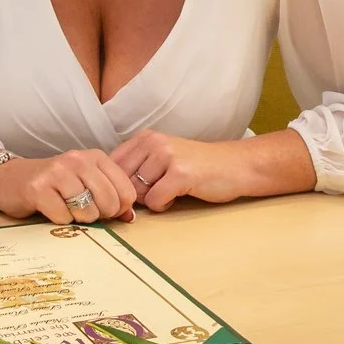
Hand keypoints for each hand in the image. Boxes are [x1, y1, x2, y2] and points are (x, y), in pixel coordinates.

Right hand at [0, 150, 135, 223]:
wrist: (10, 180)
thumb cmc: (53, 184)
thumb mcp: (85, 182)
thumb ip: (110, 195)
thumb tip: (130, 217)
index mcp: (94, 156)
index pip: (125, 190)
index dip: (120, 208)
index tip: (106, 209)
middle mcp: (77, 160)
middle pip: (109, 202)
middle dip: (99, 215)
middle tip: (83, 210)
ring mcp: (57, 173)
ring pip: (87, 211)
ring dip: (78, 219)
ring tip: (66, 208)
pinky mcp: (38, 189)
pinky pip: (63, 217)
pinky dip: (59, 220)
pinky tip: (50, 209)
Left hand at [109, 130, 256, 211]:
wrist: (235, 166)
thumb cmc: (197, 166)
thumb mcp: (162, 157)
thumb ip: (137, 166)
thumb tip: (108, 187)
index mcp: (145, 137)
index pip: (111, 164)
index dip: (117, 184)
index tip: (132, 192)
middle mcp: (153, 142)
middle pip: (122, 180)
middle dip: (135, 194)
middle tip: (155, 193)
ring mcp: (166, 156)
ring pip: (137, 192)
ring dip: (151, 199)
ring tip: (170, 191)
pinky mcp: (180, 174)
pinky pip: (154, 201)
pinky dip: (163, 205)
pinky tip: (177, 195)